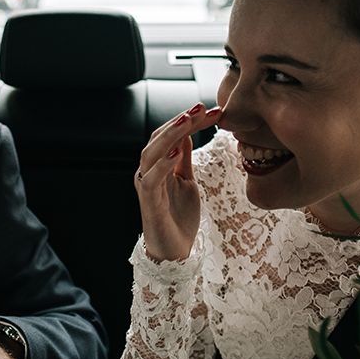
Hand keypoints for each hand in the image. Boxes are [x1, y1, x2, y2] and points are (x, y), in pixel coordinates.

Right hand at [136, 102, 221, 260]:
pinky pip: (151, 179)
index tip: (212, 109)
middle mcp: (149, 171)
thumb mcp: (187, 181)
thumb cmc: (178, 217)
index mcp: (158, 165)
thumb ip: (183, 159)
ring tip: (187, 121)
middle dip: (180, 121)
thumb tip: (186, 135)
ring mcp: (147, 186)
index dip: (190, 121)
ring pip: (151, 153)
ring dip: (169, 135)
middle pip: (159, 138)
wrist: (174, 251)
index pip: (171, 135)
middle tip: (200, 107)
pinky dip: (162, 164)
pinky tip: (176, 153)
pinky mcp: (148, 202)